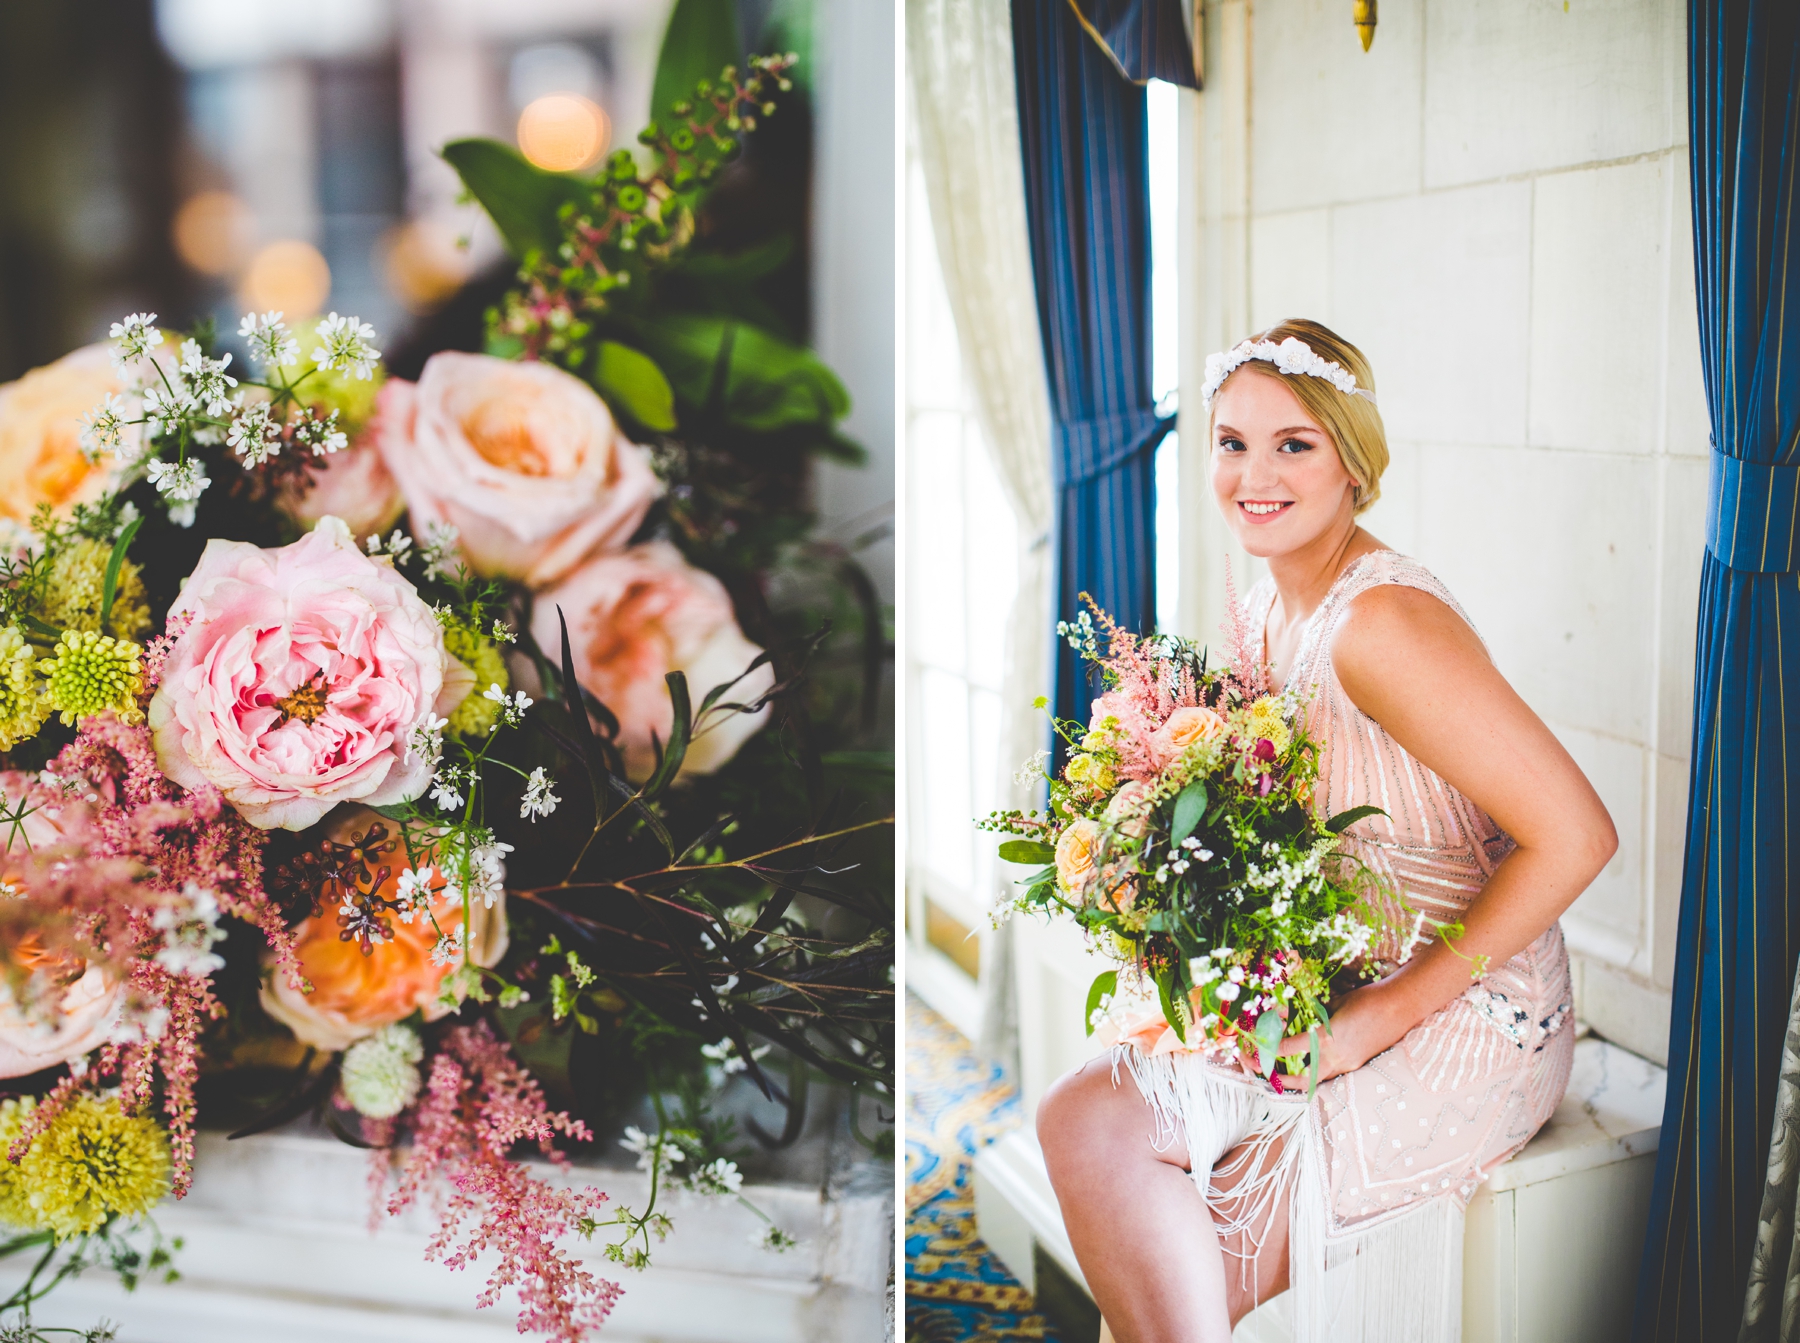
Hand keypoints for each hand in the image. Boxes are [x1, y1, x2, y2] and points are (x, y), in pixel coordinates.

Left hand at [1276, 980, 1417, 1081]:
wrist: (1401, 1007)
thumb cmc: (1366, 999)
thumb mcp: (1334, 1004)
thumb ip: (1313, 1014)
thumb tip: (1293, 1015)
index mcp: (1327, 1040)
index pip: (1289, 1049)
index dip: (1270, 1047)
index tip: (1256, 1043)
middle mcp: (1336, 1058)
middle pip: (1301, 1079)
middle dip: (1280, 1079)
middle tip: (1262, 1072)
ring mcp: (1349, 1065)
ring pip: (1317, 1080)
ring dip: (1298, 1079)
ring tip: (1281, 1073)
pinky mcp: (1357, 1065)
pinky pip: (1331, 1073)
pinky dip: (1317, 1071)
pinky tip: (1308, 1064)